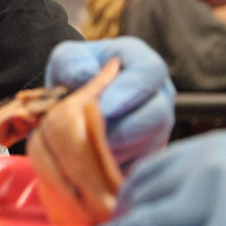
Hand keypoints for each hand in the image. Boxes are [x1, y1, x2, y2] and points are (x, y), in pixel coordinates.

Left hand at [45, 37, 173, 168]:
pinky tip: (93, 163)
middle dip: (124, 129)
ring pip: (150, 143)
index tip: (104, 107)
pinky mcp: (150, 152)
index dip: (130, 90)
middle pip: (158, 114)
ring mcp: (158, 126)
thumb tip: (87, 74)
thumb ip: (73, 62)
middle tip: (94, 135)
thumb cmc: (75, 74)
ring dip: (118, 150)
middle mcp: (158, 94)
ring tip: (88, 148)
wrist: (74, 99)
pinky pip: (141, 164)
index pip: (150, 71)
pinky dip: (116, 166)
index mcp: (141, 63)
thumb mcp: (66, 60)